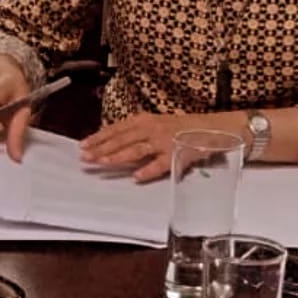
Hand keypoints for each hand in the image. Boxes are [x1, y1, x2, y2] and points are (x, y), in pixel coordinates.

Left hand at [80, 112, 238, 181]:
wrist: (215, 128)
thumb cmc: (183, 127)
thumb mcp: (157, 124)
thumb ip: (138, 133)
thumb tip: (115, 142)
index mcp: (145, 120)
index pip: (117, 128)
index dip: (99, 137)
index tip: (83, 145)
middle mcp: (152, 128)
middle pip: (122, 139)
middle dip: (102, 148)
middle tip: (85, 157)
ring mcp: (164, 141)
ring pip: (136, 149)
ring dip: (117, 157)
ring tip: (103, 163)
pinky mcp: (177, 155)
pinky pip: (160, 164)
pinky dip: (148, 170)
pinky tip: (136, 177)